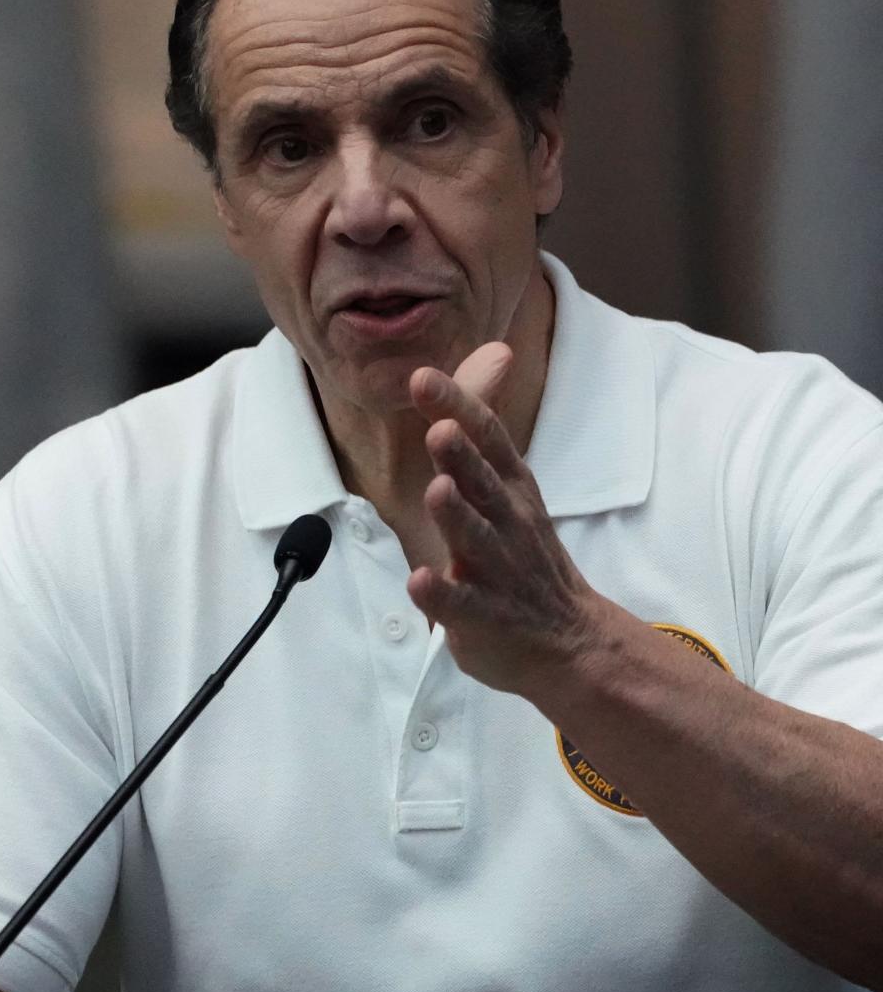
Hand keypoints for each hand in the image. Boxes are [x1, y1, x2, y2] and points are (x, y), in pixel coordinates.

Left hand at [407, 342, 602, 702]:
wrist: (572, 640)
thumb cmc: (524, 553)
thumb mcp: (511, 485)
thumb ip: (483, 431)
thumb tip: (492, 351)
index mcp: (511, 488)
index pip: (487, 438)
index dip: (458, 407)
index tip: (423, 378)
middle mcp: (508, 522)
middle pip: (484, 484)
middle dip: (462, 457)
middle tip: (441, 429)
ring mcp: (498, 571)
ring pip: (475, 539)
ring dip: (457, 516)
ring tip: (437, 491)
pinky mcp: (485, 617)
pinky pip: (461, 605)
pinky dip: (441, 595)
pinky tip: (420, 581)